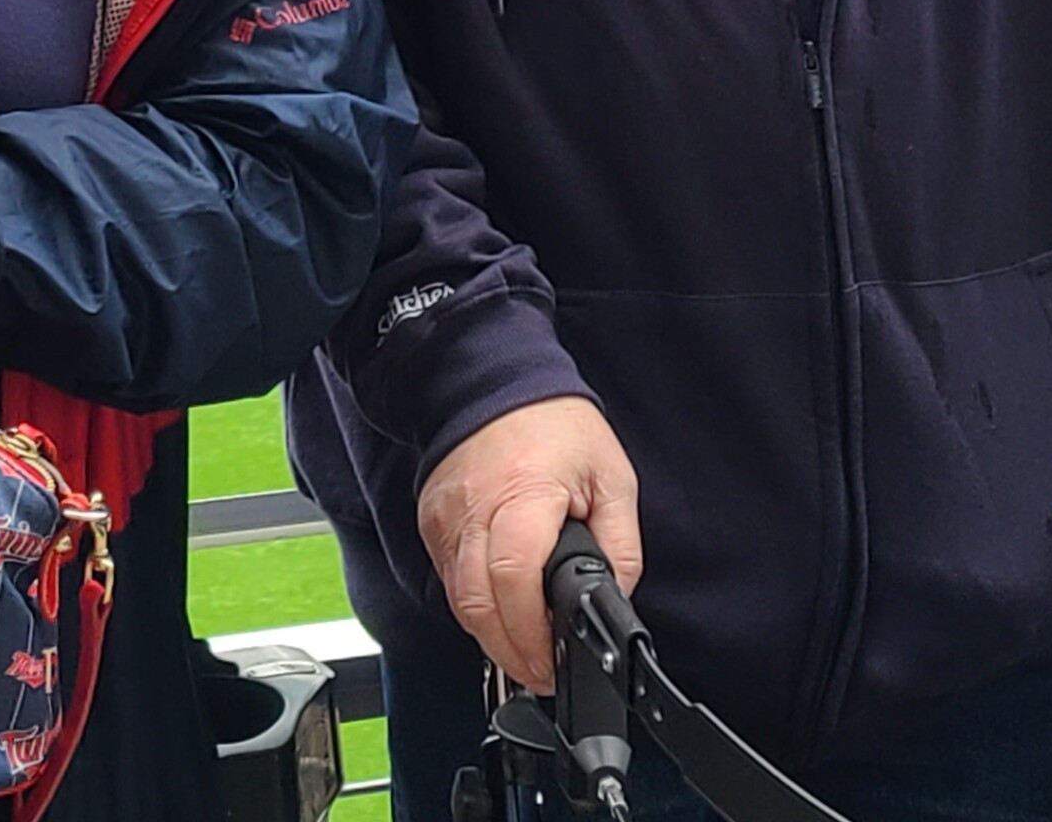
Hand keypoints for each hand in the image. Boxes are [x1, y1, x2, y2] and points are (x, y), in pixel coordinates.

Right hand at [414, 395, 641, 689]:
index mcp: (523, 493)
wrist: (490, 378)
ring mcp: (445, 518)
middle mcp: (473, 509)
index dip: (530, 633)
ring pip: (457, 601)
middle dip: (510, 652)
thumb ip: (620, 544)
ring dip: (490, 636)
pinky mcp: (430, 522)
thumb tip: (616, 598)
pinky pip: (447, 580)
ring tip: (525, 653)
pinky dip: (474, 605)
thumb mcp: (612, 477)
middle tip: (542, 672)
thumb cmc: (553, 423)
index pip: (512, 577)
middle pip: (477, 604)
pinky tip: (500, 612)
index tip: (552, 660)